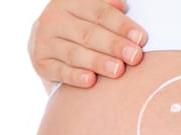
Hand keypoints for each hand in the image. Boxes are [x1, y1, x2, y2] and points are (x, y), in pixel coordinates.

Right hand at [28, 0, 146, 88]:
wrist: (49, 46)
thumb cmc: (81, 30)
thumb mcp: (91, 16)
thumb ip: (108, 11)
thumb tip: (123, 6)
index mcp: (70, 2)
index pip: (99, 12)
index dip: (121, 25)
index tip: (140, 38)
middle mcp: (54, 18)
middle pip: (88, 33)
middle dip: (114, 45)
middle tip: (134, 57)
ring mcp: (43, 41)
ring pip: (74, 53)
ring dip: (98, 62)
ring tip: (118, 70)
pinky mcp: (40, 62)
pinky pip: (59, 71)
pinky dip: (75, 76)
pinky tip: (91, 81)